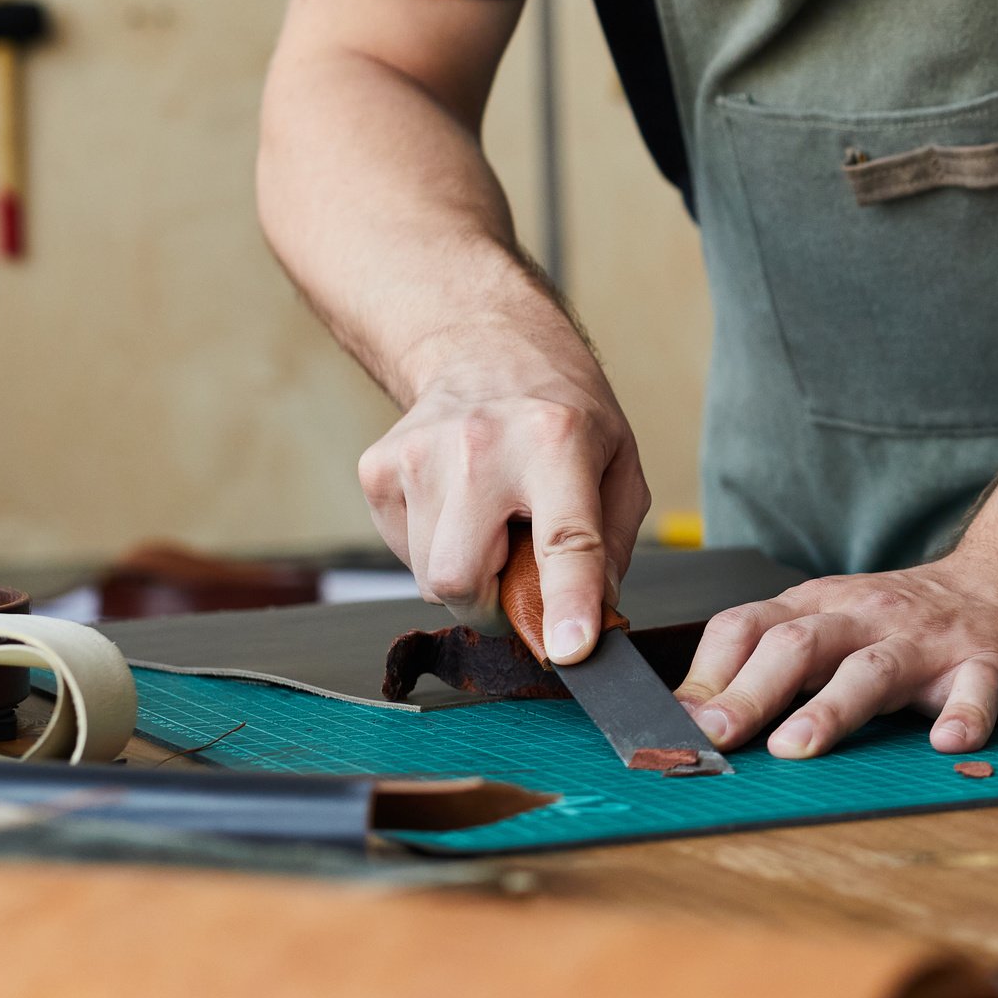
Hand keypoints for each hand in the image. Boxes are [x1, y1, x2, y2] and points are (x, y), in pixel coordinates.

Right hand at [357, 328, 649, 664]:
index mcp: (557, 443)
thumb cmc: (561, 413)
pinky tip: (458, 506)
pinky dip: (435, 550)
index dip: (567, 602)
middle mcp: (481, 446)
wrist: (486, 347)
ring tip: (491, 523)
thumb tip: (588, 621)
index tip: (569, 650)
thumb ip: (611, 547)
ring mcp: (418, 456)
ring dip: (466, 574)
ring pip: (430, 578)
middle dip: (492, 605)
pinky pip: (405, 554)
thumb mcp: (619, 464)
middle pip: (461, 577)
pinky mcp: (377, 470)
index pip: (564, 538)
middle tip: (518, 579)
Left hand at [676, 554, 997, 757]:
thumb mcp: (833, 624)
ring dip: (832, 708)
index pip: (748, 626)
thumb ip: (769, 663)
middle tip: (716, 739)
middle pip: (800, 645)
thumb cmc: (908, 621)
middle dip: (752, 692)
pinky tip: (949, 743)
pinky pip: (978, 689)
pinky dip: (965, 716)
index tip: (673, 726)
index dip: (707, 676)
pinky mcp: (991, 665)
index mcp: (822, 606)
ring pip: (875, 669)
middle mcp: (869, 617)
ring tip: (797, 747)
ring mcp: (931, 641)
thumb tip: (688, 721)